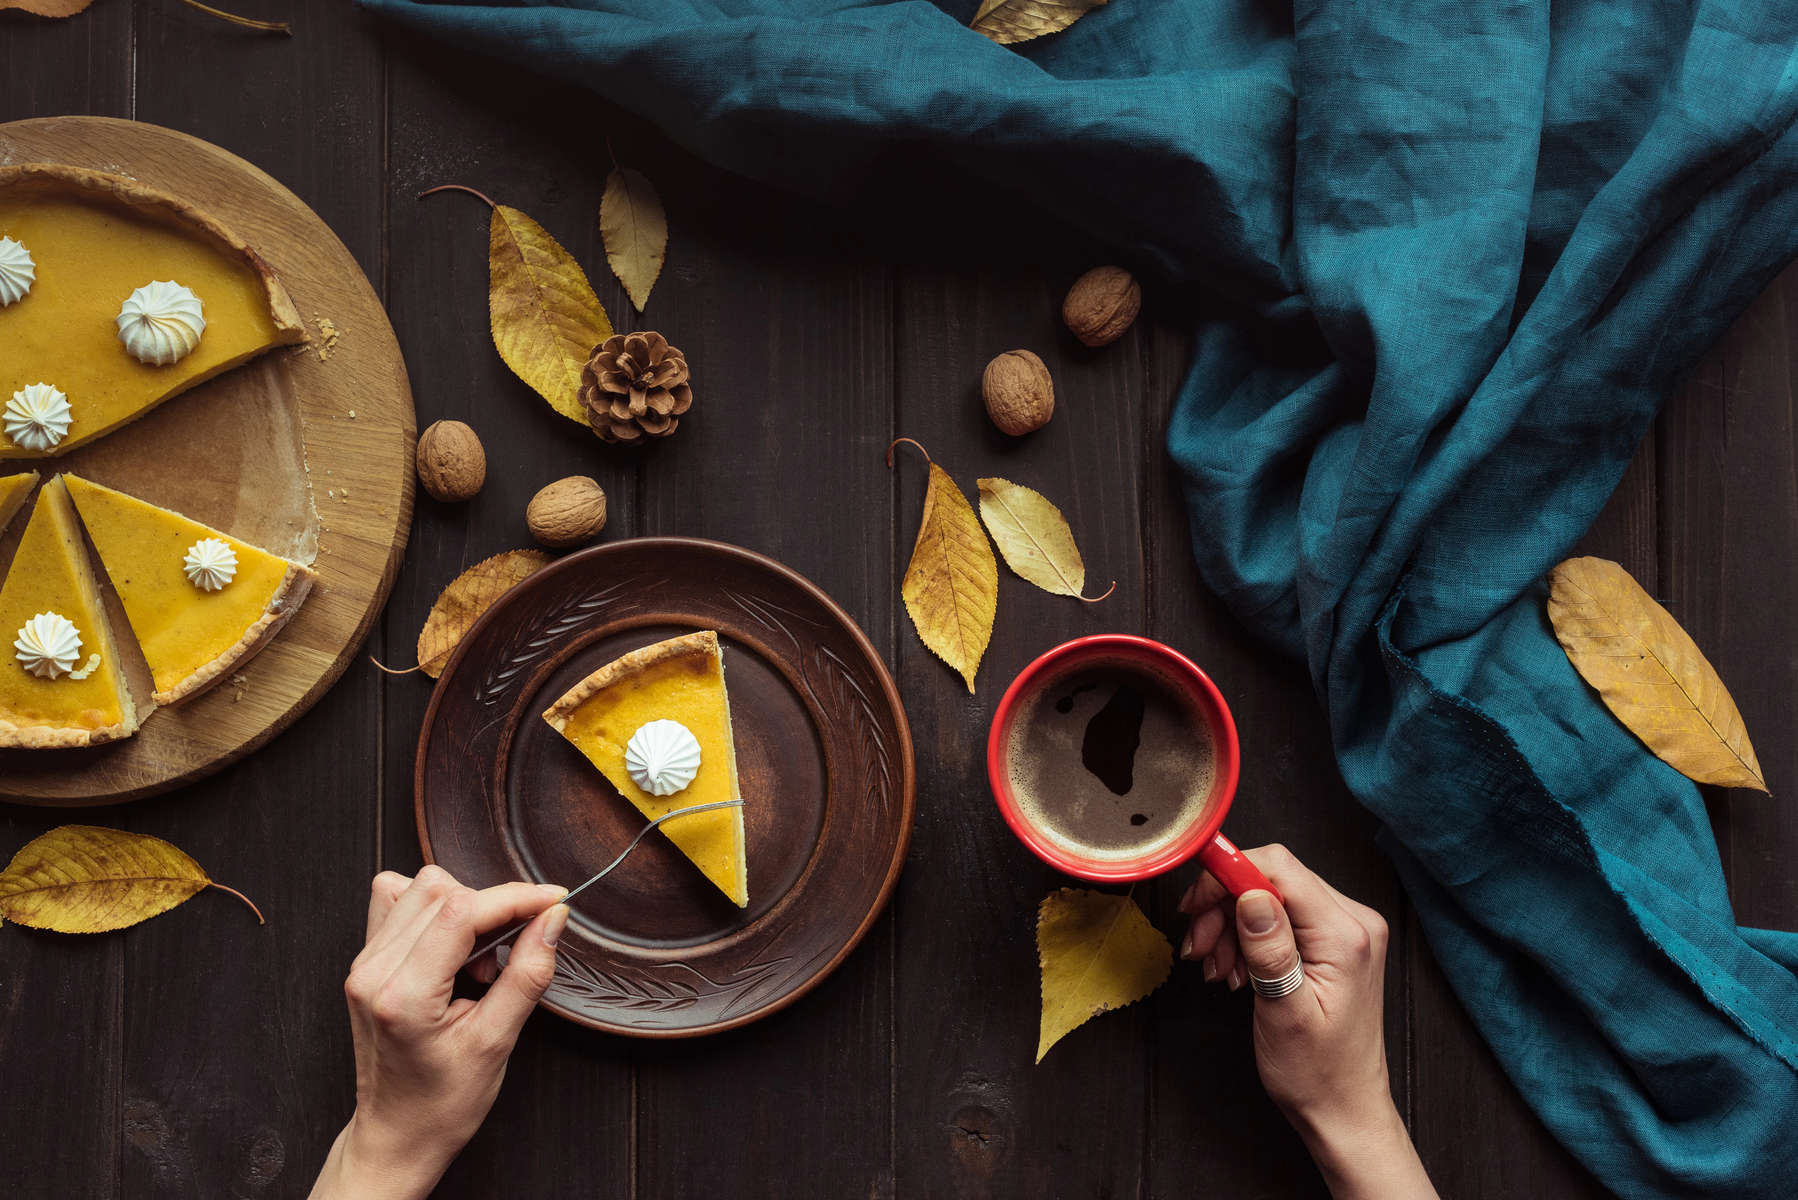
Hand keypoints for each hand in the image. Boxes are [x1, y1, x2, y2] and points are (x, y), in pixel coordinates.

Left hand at [310, 866, 568, 1199]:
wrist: (397, 1135)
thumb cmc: (443, 1103)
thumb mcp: (497, 1043)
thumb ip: (527, 974)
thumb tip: (553, 919)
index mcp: (403, 996)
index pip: (463, 911)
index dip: (516, 897)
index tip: (553, 901)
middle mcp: (373, 972)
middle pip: (440, 889)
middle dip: (491, 907)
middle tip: (509, 954)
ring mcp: (362, 965)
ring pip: (418, 888)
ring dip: (462, 907)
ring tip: (476, 959)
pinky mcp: (364, 963)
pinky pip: (397, 903)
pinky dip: (434, 910)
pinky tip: (450, 948)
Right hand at [1179, 845, 1435, 1199]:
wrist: (1343, 1109)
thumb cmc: (1318, 1074)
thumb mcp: (1285, 1012)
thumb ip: (1270, 948)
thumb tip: (1250, 894)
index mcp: (1347, 935)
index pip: (1280, 869)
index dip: (1228, 874)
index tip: (1194, 900)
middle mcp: (1354, 923)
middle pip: (1272, 879)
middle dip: (1224, 907)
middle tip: (1198, 945)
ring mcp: (1345, 931)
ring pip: (1270, 897)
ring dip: (1230, 925)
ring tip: (1215, 966)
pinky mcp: (1333, 942)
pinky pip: (1280, 918)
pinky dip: (1248, 937)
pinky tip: (1235, 968)